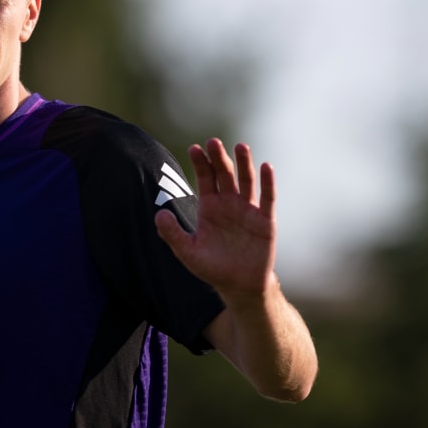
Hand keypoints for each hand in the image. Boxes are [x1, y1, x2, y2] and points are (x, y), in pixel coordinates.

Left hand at [155, 138, 276, 298]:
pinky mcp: (265, 221)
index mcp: (210, 207)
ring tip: (241, 146)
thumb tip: (159, 214)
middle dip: (219, 158)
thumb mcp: (188, 252)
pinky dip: (268, 183)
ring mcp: (248, 210)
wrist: (240, 286)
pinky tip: (266, 166)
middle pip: (224, 174)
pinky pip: (267, 198)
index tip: (194, 148)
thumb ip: (172, 234)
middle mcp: (229, 203)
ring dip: (244, 164)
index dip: (201, 163)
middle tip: (213, 142)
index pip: (205, 178)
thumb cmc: (213, 268)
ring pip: (247, 181)